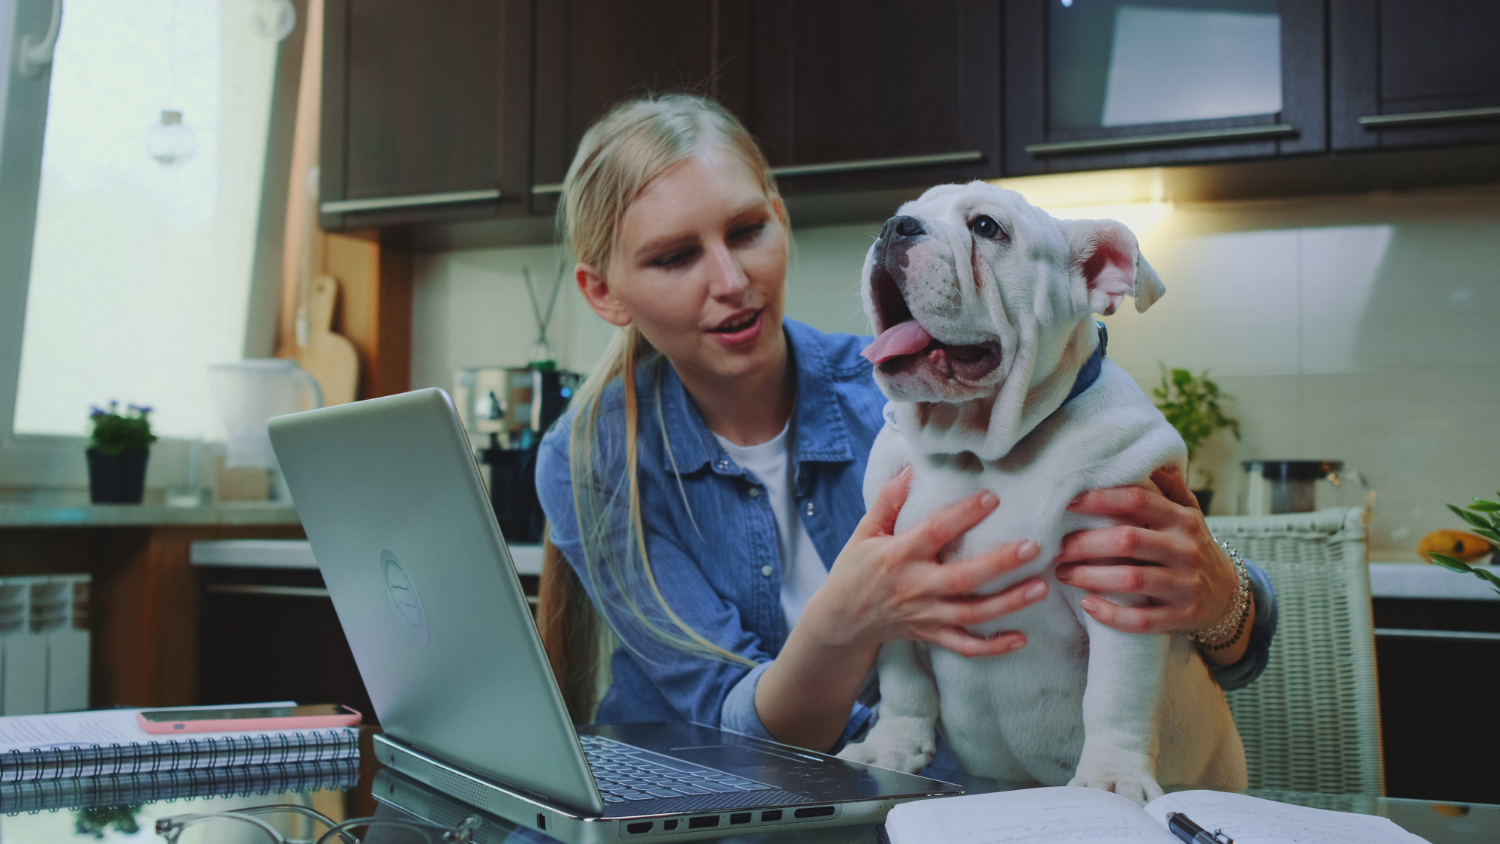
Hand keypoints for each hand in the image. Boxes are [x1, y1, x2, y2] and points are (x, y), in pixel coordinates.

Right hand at [808, 467, 1047, 657]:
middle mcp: (916, 587)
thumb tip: (910, 469)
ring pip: (972, 614)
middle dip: (1001, 564)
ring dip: (1009, 603)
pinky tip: (1021, 638)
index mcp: (898, 556)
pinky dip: (993, 647)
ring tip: (1041, 587)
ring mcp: (926, 615)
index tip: (992, 498)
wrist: (840, 620)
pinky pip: (966, 646)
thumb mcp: (864, 532)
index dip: (963, 515)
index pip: (935, 532)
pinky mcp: (932, 635)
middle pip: (964, 578)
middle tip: (1033, 548)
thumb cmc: (854, 570)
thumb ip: (888, 501)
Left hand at [1052, 466, 1245, 655]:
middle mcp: (1186, 550)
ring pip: (1131, 579)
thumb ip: (1168, 488)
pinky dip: (1112, 614)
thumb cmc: (1193, 547)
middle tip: (1057, 548)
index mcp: (1183, 520)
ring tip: (1063, 573)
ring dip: (1090, 577)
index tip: (1069, 503)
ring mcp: (1185, 586)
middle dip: (1085, 543)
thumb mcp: (1189, 515)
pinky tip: (1088, 605)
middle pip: (1127, 540)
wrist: (1229, 596)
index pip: (1138, 500)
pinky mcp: (1182, 617)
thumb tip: (1147, 459)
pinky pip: (1142, 619)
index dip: (1100, 499)